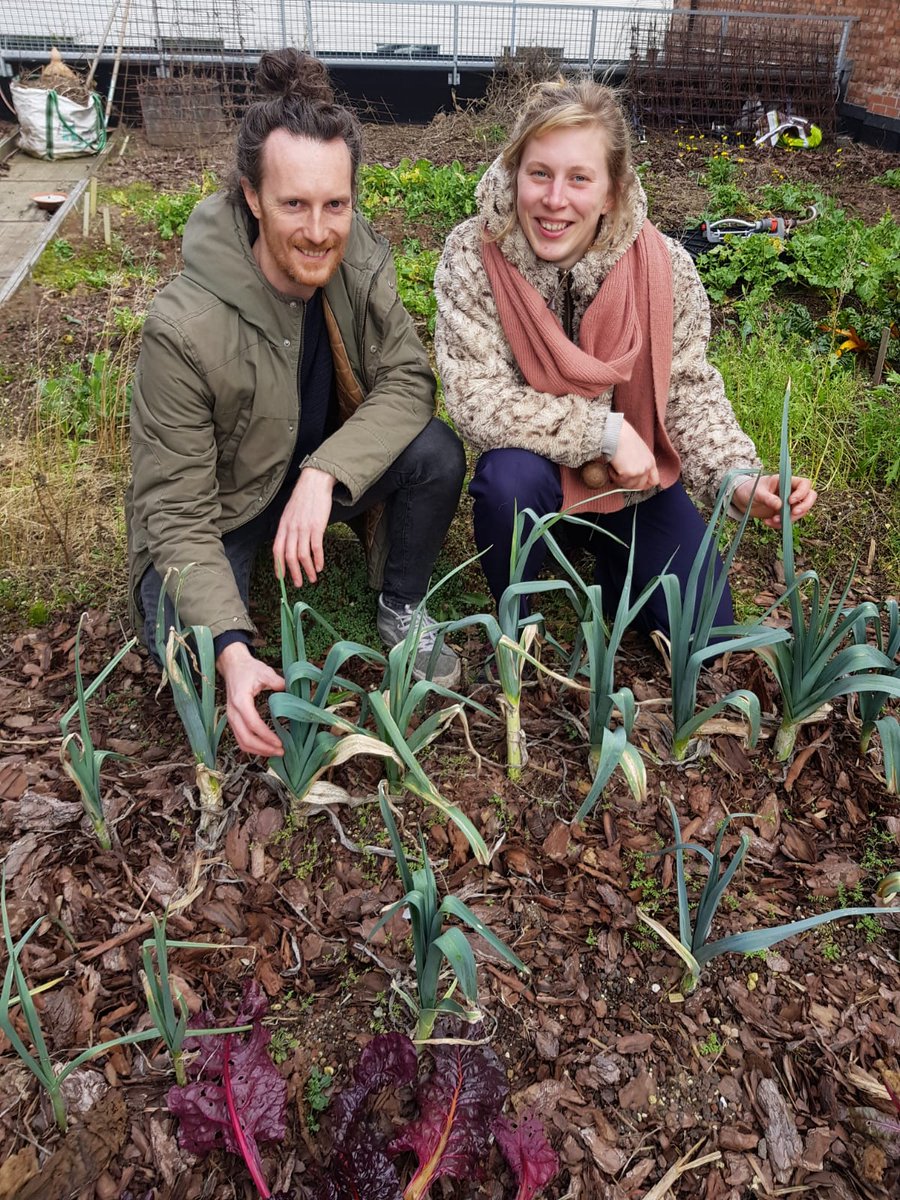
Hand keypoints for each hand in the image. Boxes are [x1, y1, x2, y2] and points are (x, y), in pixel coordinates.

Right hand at [217, 642, 285, 756]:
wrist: (233, 666)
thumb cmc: (248, 669)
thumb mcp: (264, 671)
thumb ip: (277, 682)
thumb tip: (290, 691)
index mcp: (240, 701)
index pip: (252, 724)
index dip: (266, 736)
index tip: (279, 742)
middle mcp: (233, 712)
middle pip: (245, 738)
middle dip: (263, 748)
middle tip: (281, 751)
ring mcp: (231, 718)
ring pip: (241, 741)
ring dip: (258, 750)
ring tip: (275, 752)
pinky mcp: (233, 720)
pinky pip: (240, 738)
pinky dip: (252, 746)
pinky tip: (265, 747)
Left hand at [273, 467, 335, 585]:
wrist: (315, 482)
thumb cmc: (304, 498)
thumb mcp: (290, 513)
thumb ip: (288, 528)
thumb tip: (289, 543)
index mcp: (283, 526)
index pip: (277, 550)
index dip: (278, 565)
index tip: (281, 578)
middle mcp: (291, 528)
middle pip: (289, 556)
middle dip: (293, 573)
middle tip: (299, 583)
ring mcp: (303, 528)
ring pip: (302, 555)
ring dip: (307, 570)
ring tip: (312, 578)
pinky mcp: (316, 526)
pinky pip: (315, 548)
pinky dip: (318, 560)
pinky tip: (320, 566)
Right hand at [607, 420, 659, 491]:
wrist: (616, 433)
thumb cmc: (624, 437)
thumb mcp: (639, 450)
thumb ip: (640, 463)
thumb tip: (633, 473)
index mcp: (651, 461)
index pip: (654, 480)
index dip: (645, 484)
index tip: (636, 483)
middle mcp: (647, 468)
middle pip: (640, 486)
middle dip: (629, 483)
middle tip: (621, 475)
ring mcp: (638, 472)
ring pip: (628, 485)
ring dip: (620, 478)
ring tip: (616, 466)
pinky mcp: (627, 474)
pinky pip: (618, 481)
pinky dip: (613, 474)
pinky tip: (613, 464)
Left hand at [732, 474, 817, 528]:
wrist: (741, 499)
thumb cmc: (749, 490)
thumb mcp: (756, 492)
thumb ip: (767, 498)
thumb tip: (779, 505)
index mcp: (786, 481)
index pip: (804, 484)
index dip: (802, 493)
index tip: (790, 501)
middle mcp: (791, 491)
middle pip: (809, 497)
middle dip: (804, 507)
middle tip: (793, 514)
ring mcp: (789, 503)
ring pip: (801, 511)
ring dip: (789, 518)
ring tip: (772, 520)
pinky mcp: (784, 513)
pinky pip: (789, 520)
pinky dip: (781, 524)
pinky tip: (768, 522)